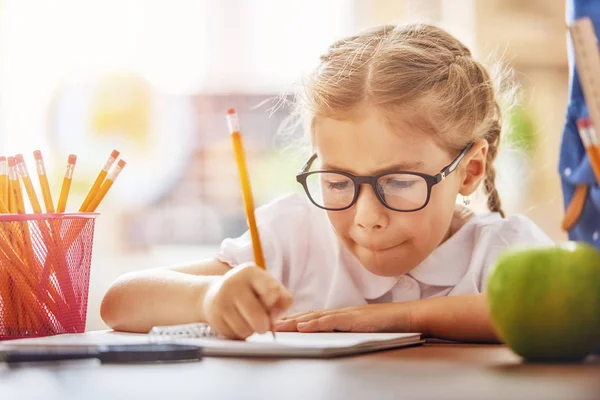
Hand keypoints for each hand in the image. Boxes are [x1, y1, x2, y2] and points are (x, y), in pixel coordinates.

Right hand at [203, 263, 292, 339]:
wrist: (215, 294)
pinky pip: (234, 335)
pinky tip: (236, 323)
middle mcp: (233, 283)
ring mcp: (221, 300)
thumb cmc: (249, 291)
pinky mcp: (214, 318)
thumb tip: (275, 318)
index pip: (272, 292)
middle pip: (259, 317)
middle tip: (263, 323)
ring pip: (246, 330)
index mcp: (250, 271)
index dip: (275, 304)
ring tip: (247, 320)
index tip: (270, 304)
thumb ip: (282, 299)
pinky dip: (239, 334)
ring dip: (251, 330)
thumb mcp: (267, 286)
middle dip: (264, 325)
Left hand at [275, 303, 413, 332]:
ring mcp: (347, 315)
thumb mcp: (362, 330)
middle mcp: (341, 313)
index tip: (278, 324)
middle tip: (269, 325)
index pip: (314, 318)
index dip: (295, 320)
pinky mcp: (354, 320)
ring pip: (316, 317)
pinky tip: (303, 326)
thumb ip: (347, 331)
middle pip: (309, 316)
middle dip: (289, 320)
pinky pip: (331, 322)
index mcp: (342, 316)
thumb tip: (332, 339)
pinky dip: (315, 324)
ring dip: (295, 322)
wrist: (406, 317)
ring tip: (278, 326)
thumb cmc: (388, 325)